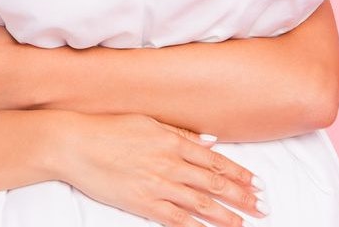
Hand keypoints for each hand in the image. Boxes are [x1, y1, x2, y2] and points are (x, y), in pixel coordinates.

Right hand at [52, 112, 266, 226]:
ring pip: (200, 204)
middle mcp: (171, 164)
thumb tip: (211, 141)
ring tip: (243, 224)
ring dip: (225, 216)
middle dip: (242, 197)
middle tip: (262, 208)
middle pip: (214, 184)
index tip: (256, 184)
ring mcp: (158, 185)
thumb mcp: (149, 122)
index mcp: (173, 141)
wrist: (76, 144)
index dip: (239, 174)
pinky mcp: (143, 203)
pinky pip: (175, 219)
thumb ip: (182, 134)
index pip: (215, 161)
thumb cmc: (110, 129)